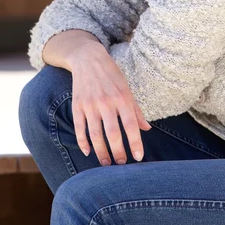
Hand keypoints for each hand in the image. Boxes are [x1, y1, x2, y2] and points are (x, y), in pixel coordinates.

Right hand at [67, 41, 151, 164]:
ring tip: (107, 163)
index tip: (139, 157)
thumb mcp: (127, 89)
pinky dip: (83, 142)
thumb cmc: (112, 75)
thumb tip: (146, 129)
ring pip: (95, 135)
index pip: (130, 125)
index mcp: (122, 98)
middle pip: (113, 134)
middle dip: (118, 152)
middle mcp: (106, 102)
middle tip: (122, 165)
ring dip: (101, 152)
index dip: (135, 143)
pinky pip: (80, 128)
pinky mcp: (77, 105)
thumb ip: (136, 110)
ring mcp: (90, 104)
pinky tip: (88, 152)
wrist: (88, 59)